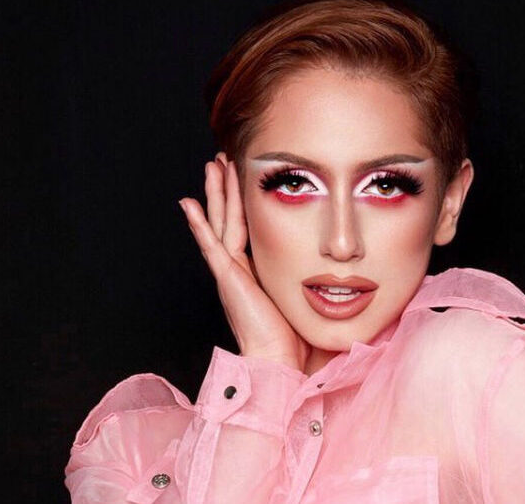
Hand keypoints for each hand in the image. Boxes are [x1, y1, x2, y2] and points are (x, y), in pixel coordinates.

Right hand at [179, 152, 309, 370]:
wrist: (279, 362)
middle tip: (221, 161)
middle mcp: (239, 270)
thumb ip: (307, 279)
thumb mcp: (302, 297)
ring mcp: (230, 272)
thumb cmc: (294, 339)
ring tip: (212, 166)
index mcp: (255, 273)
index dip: (243, 204)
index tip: (243, 180)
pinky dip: (199, 225)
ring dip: (217, 193)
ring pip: (221, 223)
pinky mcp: (228, 278)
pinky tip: (188, 205)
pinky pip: (211, 245)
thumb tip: (337, 268)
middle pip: (229, 219)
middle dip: (226, 189)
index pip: (247, 229)